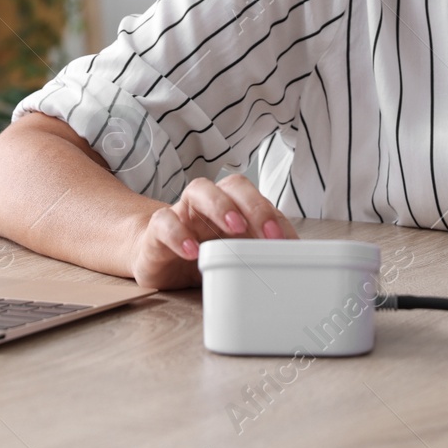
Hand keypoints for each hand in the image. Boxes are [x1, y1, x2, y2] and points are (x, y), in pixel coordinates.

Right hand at [129, 174, 297, 289]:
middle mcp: (209, 202)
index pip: (258, 199)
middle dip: (255, 205)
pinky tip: (192, 252)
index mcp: (232, 206)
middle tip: (269, 232)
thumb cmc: (201, 254)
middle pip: (233, 185)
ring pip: (199, 189)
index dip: (274, 216)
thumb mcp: (232, 256)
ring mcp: (182, 212)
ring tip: (236, 227)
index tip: (286, 241)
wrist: (156, 259)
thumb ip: (257, 253)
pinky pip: (165, 222)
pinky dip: (179, 234)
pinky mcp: (157, 231)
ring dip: (221, 205)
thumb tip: (291, 263)